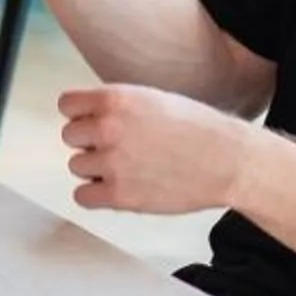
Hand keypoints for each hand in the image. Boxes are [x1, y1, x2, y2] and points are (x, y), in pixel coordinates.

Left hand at [61, 85, 250, 215]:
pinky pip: (82, 196)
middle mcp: (109, 128)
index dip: (81, 115)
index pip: (67, 105)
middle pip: (69, 136)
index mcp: (116, 98)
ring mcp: (113, 163)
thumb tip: (82, 116)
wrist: (228, 160)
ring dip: (96, 169)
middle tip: (119, 148)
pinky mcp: (120, 195)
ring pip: (76, 166)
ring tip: (128, 168)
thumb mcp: (151, 99)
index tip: (96, 123)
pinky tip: (119, 188)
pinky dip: (96, 195)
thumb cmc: (195, 128)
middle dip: (90, 142)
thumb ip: (115, 106)